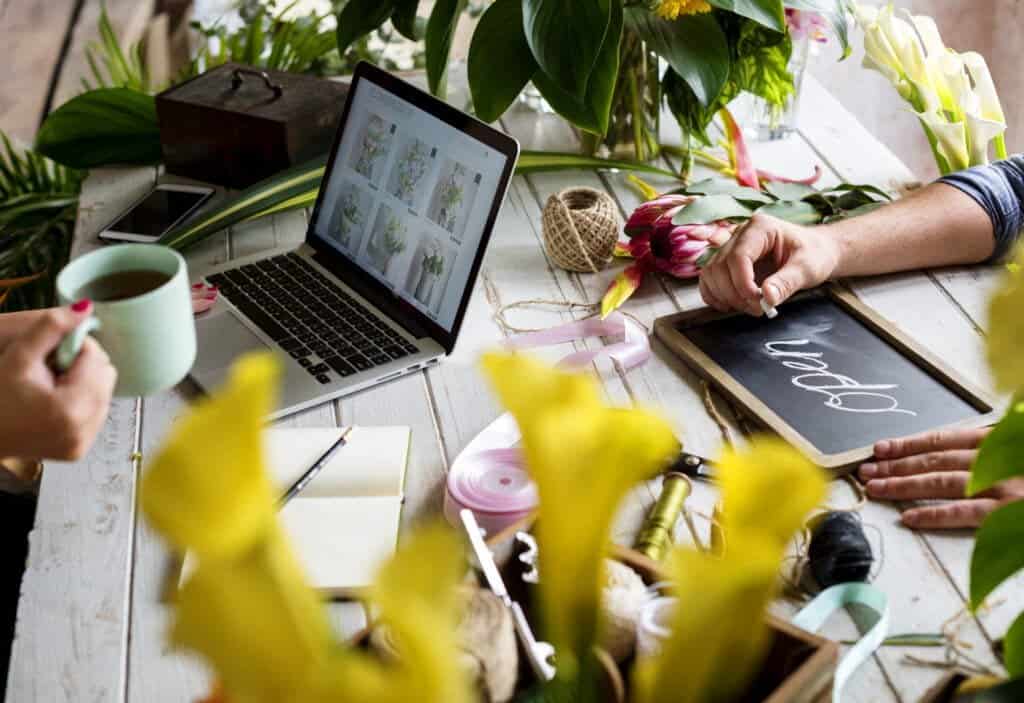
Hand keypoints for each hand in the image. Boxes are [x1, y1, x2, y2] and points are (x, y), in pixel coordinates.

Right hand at [0, 303, 116, 460]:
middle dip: (82, 365)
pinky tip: (53, 400)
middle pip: (106, 375)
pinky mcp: (78, 449)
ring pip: (104, 394)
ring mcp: (82, 443)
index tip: (52, 350)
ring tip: (49, 384)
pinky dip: (80, 402)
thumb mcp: (19, 355)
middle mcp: (82, 430)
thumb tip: (85, 307)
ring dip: (84, 382)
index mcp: (71, 407)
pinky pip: (95, 413)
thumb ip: (51, 327)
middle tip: (50, 367)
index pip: (96, 357)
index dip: (75, 346)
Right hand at [698, 213, 840, 314]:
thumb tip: (767, 297)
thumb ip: (787, 282)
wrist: (816, 252)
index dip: (742, 282)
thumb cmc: (814, 254)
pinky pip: (708, 279)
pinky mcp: (726, 262)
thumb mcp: (808, 268)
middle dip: (734, 293)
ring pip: (710, 273)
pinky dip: (714, 295)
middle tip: (758, 309)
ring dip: (724, 296)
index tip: (756, 301)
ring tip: (749, 307)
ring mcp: (730, 247)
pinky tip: (730, 305)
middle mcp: (740, 234)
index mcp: (760, 228)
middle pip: (720, 266)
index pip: (738, 255)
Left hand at [858, 428, 1023, 528]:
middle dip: (896, 465)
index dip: (909, 444)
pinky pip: (965, 514)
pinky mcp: (1010, 513)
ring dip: (903, 485)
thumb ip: (994, 449)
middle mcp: (998, 459)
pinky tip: (908, 518)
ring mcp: (1004, 487)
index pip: (944, 440)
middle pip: (935, 460)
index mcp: (1000, 440)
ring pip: (942, 482)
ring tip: (874, 488)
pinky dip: (934, 515)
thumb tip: (953, 454)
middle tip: (865, 470)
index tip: (881, 448)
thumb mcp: (1016, 450)